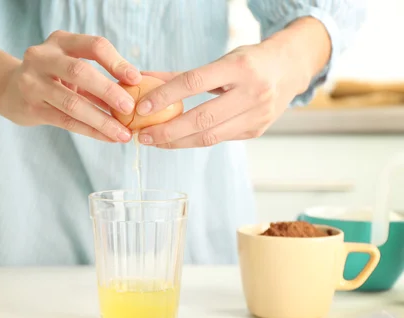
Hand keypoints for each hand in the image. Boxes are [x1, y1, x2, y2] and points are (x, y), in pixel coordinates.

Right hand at [0, 30, 140, 142]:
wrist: (9, 90)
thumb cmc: (51, 77)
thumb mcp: (70, 67)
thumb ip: (96, 77)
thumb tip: (134, 94)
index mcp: (60, 42)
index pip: (94, 46)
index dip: (117, 62)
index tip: (136, 79)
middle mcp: (43, 58)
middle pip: (80, 72)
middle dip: (109, 91)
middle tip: (131, 108)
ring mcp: (33, 83)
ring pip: (73, 103)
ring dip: (102, 120)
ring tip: (123, 133)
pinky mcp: (31, 107)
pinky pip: (66, 121)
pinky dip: (90, 130)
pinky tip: (108, 137)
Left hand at [134, 18, 330, 148]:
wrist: (290, 69)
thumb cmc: (249, 62)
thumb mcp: (220, 61)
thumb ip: (182, 75)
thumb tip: (144, 81)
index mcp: (239, 67)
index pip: (193, 83)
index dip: (164, 97)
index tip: (142, 108)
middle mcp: (252, 92)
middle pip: (201, 119)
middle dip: (167, 131)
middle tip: (143, 136)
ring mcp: (257, 115)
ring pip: (209, 137)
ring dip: (177, 142)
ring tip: (155, 142)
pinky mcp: (256, 131)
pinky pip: (219, 139)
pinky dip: (194, 140)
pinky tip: (177, 140)